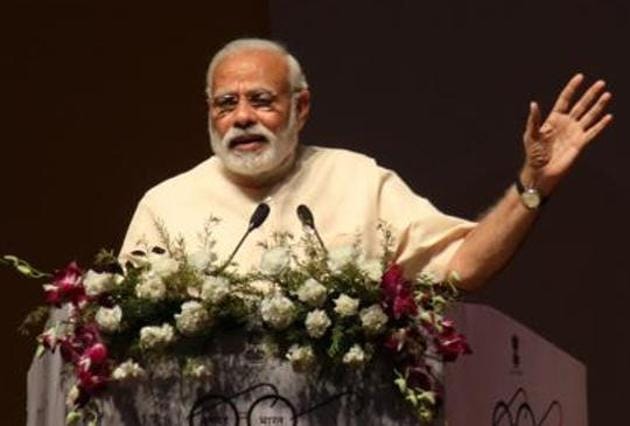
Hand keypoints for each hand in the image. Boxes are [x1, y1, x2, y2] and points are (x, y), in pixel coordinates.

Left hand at [521, 73, 612, 193]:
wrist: (541, 172)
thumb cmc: (533, 154)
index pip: (565, 100)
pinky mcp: (580, 143)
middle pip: (581, 105)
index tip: (580, 77)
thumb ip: (534, 120)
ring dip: (598, 106)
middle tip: (601, 83)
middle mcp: (566, 124)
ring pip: (589, 116)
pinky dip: (600, 125)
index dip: (572, 88)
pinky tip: (608, 116)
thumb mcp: (531, 135)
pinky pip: (593, 132)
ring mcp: (574, 133)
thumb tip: (533, 103)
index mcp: (553, 119)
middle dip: (590, 94)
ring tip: (607, 94)